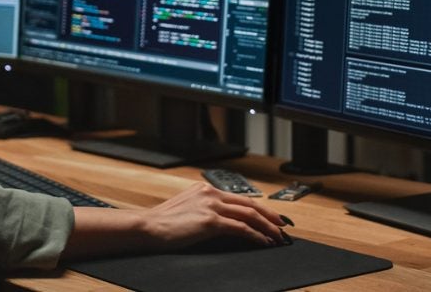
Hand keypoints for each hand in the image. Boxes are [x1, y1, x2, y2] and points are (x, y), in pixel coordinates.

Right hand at [62, 182, 288, 259]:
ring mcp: (211, 205)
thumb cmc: (162, 223)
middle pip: (249, 203)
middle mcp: (210, 193)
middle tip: (283, 226)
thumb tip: (223, 222)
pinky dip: (255, 235)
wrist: (147, 227)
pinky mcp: (210, 221)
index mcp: (205, 189)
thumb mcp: (187, 210)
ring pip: (248, 214)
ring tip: (277, 237)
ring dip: (266, 227)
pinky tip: (262, 242)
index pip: (239, 198)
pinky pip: (240, 228)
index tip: (271, 216)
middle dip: (269, 215)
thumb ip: (205, 209)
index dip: (258, 207)